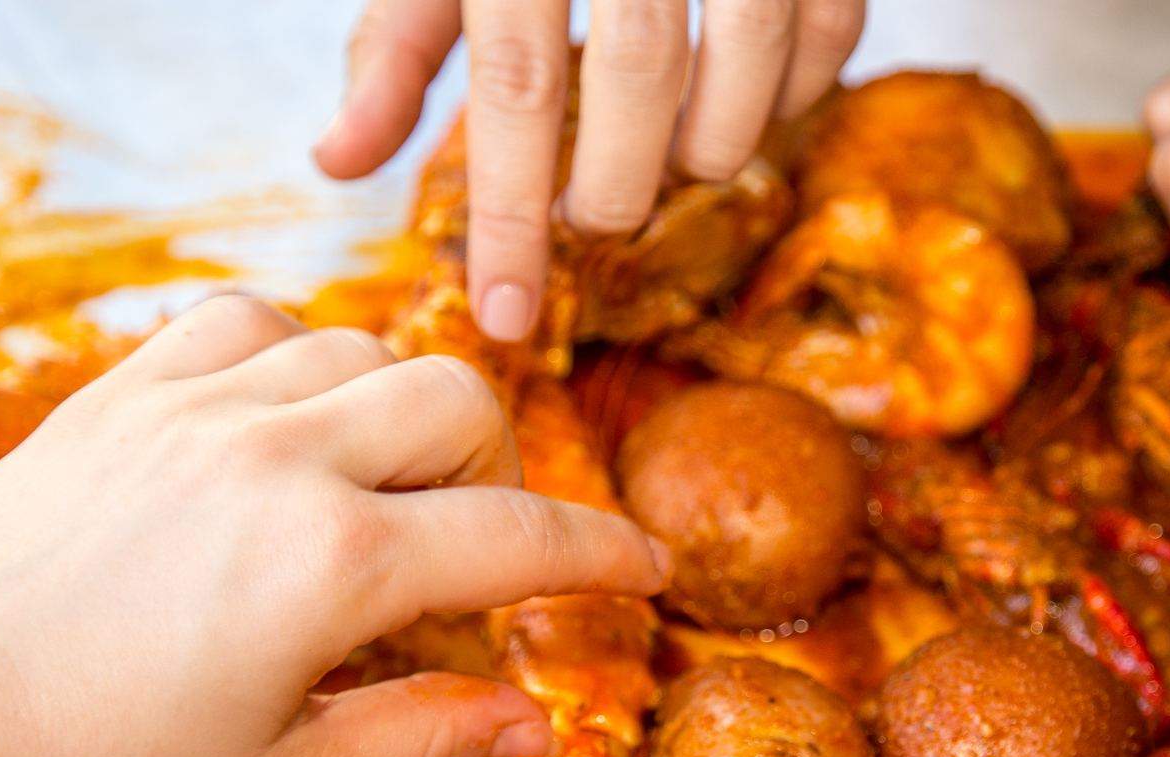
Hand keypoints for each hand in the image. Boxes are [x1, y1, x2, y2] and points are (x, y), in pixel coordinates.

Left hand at [0, 296, 666, 756]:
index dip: (602, 553)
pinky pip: (249, 319)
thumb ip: (420, 738)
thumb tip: (539, 729)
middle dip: (496, 474)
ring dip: (400, 414)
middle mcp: (277, 460)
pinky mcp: (125, 392)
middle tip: (467, 552)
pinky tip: (281, 424)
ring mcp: (196, 410)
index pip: (518, 537)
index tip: (647, 569)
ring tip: (373, 492)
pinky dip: (296, 357)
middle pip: (459, 404)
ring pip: (364, 348)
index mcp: (330, 568)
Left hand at [312, 0, 864, 342]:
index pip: (517, 84)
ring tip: (674, 158)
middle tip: (596, 215)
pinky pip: (831, 28)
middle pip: (645, 74)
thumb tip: (337, 164)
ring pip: (751, 52)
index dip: (512, 215)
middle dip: (622, 181)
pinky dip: (797, 91)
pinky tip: (749, 103)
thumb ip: (398, 49)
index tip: (505, 315)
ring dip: (715, 144)